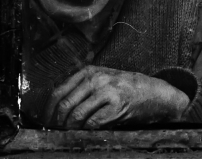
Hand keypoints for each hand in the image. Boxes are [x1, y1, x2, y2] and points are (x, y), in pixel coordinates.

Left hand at [45, 66, 189, 128]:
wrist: (154, 93)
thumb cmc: (126, 88)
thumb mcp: (103, 79)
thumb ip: (81, 87)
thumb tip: (55, 108)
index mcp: (90, 71)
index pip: (58, 92)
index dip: (49, 110)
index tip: (47, 121)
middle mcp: (97, 78)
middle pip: (65, 105)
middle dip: (58, 122)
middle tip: (58, 130)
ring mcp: (107, 90)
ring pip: (76, 115)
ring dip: (71, 128)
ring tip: (73, 131)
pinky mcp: (116, 105)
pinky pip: (92, 122)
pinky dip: (87, 129)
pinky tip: (89, 130)